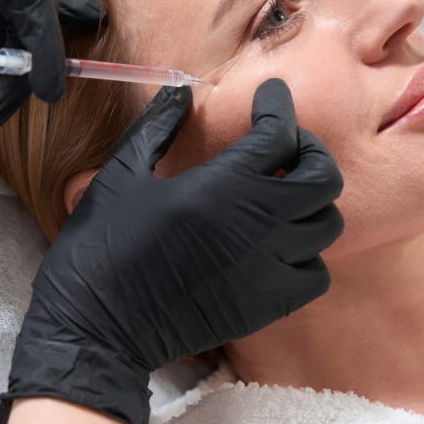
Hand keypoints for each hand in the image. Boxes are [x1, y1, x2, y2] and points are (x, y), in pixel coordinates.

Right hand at [0, 79, 343, 423]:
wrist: (97, 330)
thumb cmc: (99, 248)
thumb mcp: (119, 176)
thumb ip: (156, 128)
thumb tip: (183, 93)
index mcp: (218, 186)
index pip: (278, 132)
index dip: (278, 106)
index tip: (270, 97)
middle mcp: (255, 226)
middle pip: (322, 177)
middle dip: (309, 152)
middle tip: (284, 147)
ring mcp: (267, 269)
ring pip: (326, 225)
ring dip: (310, 204)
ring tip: (281, 197)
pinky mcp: (266, 306)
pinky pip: (317, 274)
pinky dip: (308, 255)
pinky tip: (279, 247)